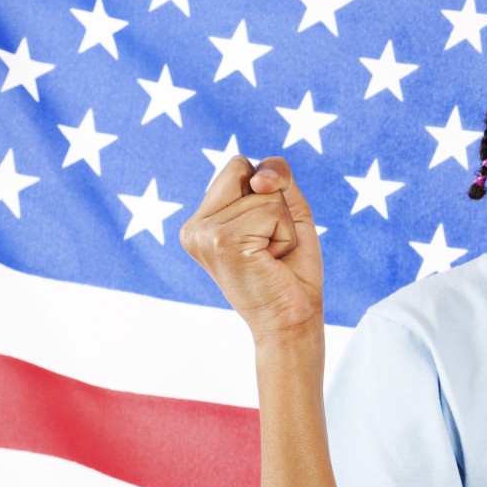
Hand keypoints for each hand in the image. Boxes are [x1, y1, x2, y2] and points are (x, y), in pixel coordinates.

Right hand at [181, 155, 323, 346]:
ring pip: (264, 193)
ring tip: (270, 257)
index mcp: (202, 221)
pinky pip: (272, 211)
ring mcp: (203, 234)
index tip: (264, 234)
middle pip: (246, 171)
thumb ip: (275, 176)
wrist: (293, 320)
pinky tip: (271, 261)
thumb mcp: (287, 211)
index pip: (238, 165)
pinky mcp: (222, 241)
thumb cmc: (291, 270)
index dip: (267, 190)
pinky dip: (285, 235)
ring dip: (282, 225)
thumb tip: (258, 177)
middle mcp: (194, 227)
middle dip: (274, 205)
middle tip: (269, 247)